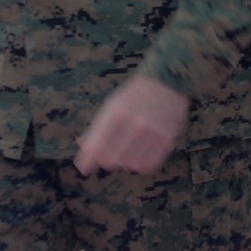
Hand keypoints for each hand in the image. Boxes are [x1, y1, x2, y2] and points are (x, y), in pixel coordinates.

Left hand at [75, 75, 190, 175]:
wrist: (167, 82)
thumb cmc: (135, 95)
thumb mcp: (112, 105)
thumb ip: (98, 127)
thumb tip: (83, 148)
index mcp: (117, 113)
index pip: (97, 148)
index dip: (88, 161)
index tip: (84, 167)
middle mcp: (135, 125)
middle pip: (111, 160)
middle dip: (105, 160)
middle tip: (107, 156)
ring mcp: (153, 135)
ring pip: (129, 165)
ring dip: (124, 162)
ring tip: (126, 151)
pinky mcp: (167, 141)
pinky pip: (147, 165)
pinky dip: (140, 164)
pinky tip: (138, 155)